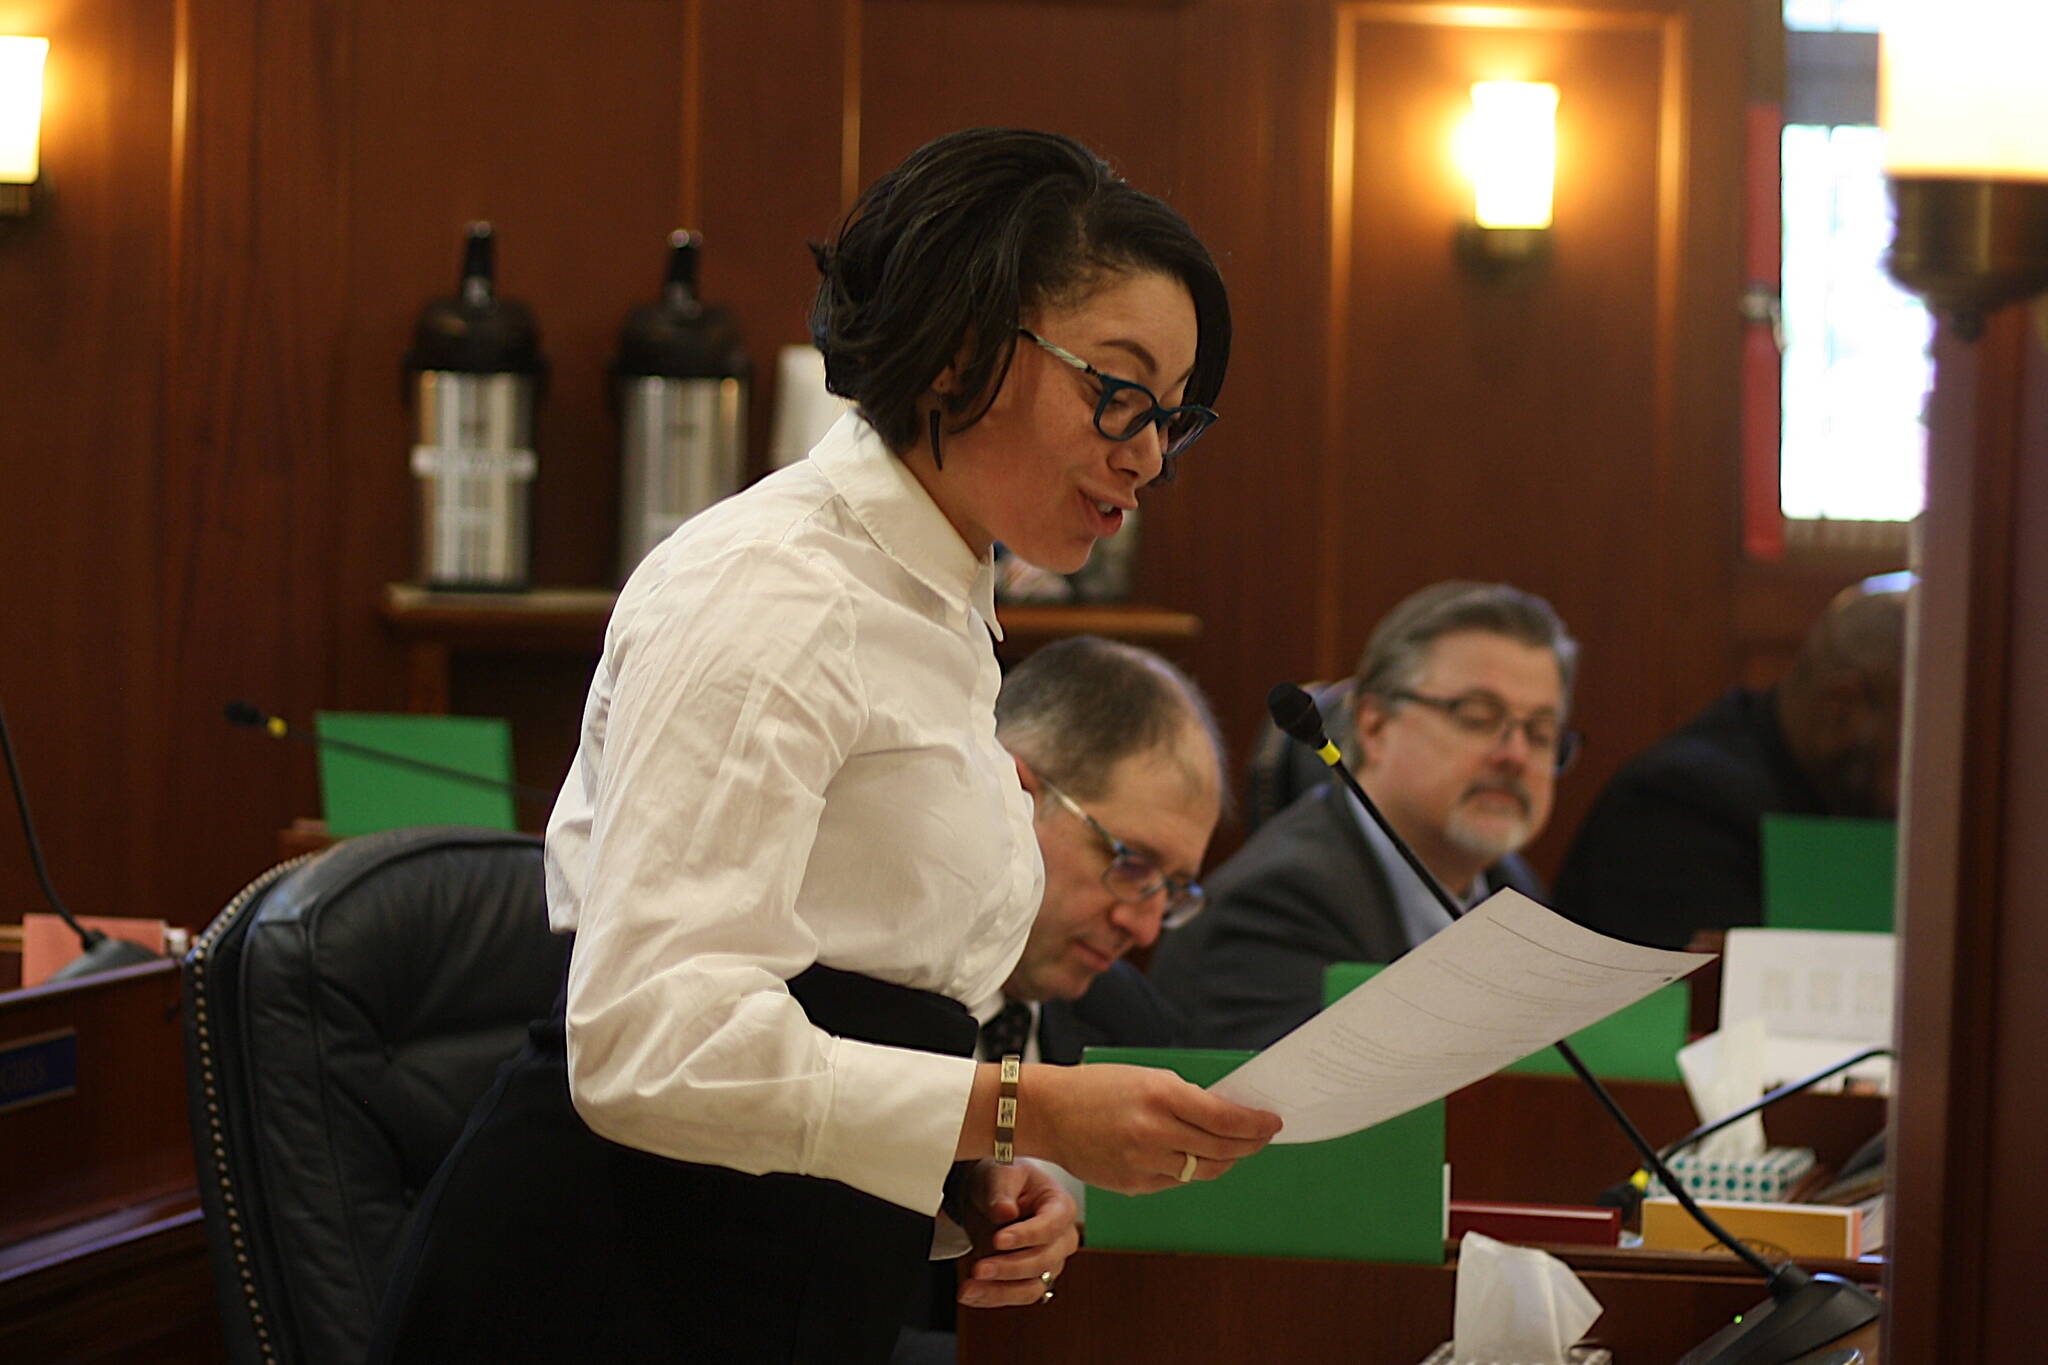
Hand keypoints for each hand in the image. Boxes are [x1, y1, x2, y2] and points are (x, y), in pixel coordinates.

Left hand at [953, 1159, 1078, 1308]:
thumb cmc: (1003, 1178)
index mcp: (1061, 1207)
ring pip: (1031, 1287)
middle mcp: (1061, 1239)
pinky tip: (970, 1294)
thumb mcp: (1001, 1173)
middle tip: (979, 1268)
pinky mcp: (1030, 1280)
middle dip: (1009, 1268)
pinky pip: (1016, 1296)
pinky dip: (992, 1297)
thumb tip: (1005, 1212)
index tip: (998, 1239)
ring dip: (999, 1291)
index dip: (1026, 1236)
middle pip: (1043, 1261)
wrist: (989, 1196)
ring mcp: (1048, 1263)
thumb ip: (1002, 1191)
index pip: (1051, 1226)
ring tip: (969, 1288)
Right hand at [1020, 1063, 1282, 1194]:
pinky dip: (1191, 1169)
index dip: (1256, 1123)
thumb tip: (1228, 1117)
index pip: (1226, 1118)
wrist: (1047, 1113)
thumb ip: (1186, 1098)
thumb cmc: (1097, 1087)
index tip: (1273, 1122)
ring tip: (1235, 1150)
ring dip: (1226, 1160)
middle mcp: (1154, 1132)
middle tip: (1263, 1137)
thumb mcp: (1146, 1077)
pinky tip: (1194, 1157)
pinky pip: (1176, 1181)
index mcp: (1160, 1095)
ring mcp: (1143, 1163)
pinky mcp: (1133, 1185)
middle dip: (1250, 1144)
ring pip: (1203, 1171)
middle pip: (1221, 1149)